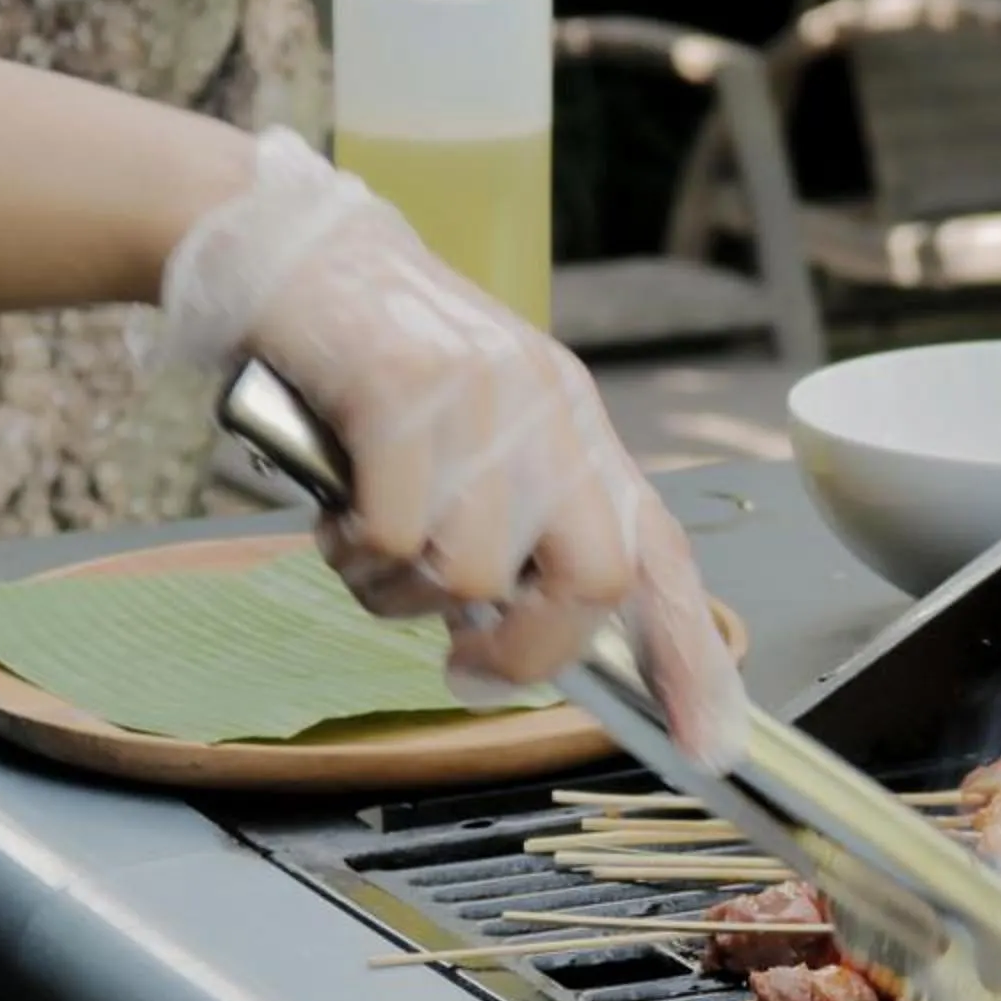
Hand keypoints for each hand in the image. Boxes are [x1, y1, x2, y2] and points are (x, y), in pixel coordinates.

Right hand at [161, 129, 746, 766]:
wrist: (292, 255)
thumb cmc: (373, 372)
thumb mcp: (474, 439)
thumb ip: (513, 526)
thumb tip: (521, 643)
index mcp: (576, 429)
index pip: (659, 556)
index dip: (690, 658)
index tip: (709, 746)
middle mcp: (547, 411)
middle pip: (592, 580)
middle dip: (525, 653)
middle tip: (463, 663)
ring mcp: (481, 398)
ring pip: (476, 573)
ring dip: (402, 593)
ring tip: (363, 542)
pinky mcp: (403, 390)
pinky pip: (398, 537)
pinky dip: (355, 552)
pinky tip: (333, 509)